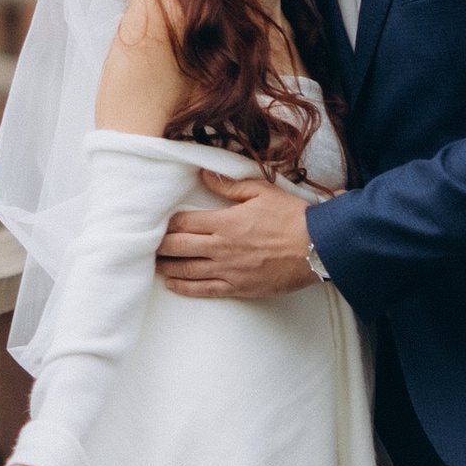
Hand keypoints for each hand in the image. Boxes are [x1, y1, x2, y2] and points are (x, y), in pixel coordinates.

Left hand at [156, 170, 320, 300]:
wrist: (316, 248)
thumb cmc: (291, 217)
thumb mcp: (261, 191)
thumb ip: (229, 185)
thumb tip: (204, 174)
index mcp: (225, 222)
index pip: (184, 223)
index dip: (167, 224)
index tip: (159, 223)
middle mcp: (221, 248)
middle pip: (178, 248)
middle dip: (160, 247)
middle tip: (149, 245)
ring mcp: (228, 271)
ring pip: (187, 271)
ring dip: (167, 267)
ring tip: (155, 264)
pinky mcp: (238, 288)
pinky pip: (205, 290)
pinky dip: (185, 288)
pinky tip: (173, 285)